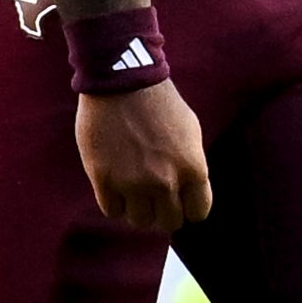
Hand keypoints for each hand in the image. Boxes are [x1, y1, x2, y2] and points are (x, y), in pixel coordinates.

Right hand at [77, 84, 210, 230]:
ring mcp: (133, 183)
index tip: (178, 198)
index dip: (187, 207)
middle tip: (153, 195)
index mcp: (193, 169)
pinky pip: (112, 211)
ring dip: (137, 208)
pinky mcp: (104, 180)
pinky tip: (114, 182)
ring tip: (132, 187)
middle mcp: (166, 181)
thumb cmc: (160, 103)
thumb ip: (191, 167)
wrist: (122, 80)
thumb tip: (188, 195)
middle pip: (169, 222)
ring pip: (140, 221)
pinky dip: (114, 201)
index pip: (197, 213)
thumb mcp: (191, 133)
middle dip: (163, 210)